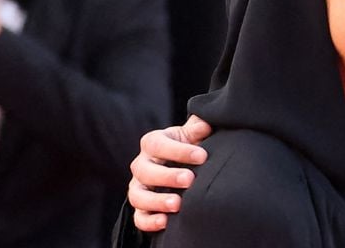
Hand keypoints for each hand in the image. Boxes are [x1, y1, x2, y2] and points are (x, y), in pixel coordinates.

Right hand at [128, 115, 212, 230]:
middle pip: (145, 171)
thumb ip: (197, 129)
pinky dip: (150, 222)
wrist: (183, 166)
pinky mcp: (142, 208)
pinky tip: (166, 222)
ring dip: (157, 201)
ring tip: (178, 204)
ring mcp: (138, 188)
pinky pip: (139, 218)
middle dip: (167, 176)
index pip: (158, 145)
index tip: (202, 156)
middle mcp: (141, 165)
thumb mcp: (192, 135)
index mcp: (152, 144)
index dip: (179, 150)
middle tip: (190, 179)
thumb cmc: (189, 148)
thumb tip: (206, 123)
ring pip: (138, 196)